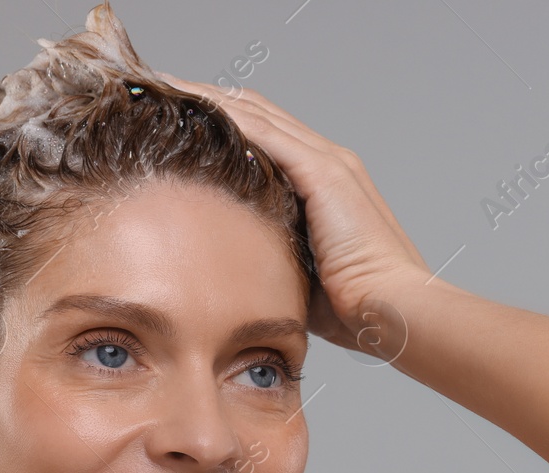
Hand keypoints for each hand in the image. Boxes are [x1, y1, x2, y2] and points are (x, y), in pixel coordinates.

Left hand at [155, 72, 432, 352]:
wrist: (391, 310)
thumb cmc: (355, 307)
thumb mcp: (300, 272)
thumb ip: (271, 254)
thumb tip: (230, 267)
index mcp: (327, 182)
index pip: (266, 133)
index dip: (223, 119)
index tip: (176, 118)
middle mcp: (329, 161)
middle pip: (256, 111)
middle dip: (206, 97)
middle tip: (156, 88)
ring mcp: (329, 163)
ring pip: (255, 112)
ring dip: (206, 95)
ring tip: (159, 85)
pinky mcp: (324, 173)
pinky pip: (264, 131)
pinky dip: (224, 114)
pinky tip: (188, 104)